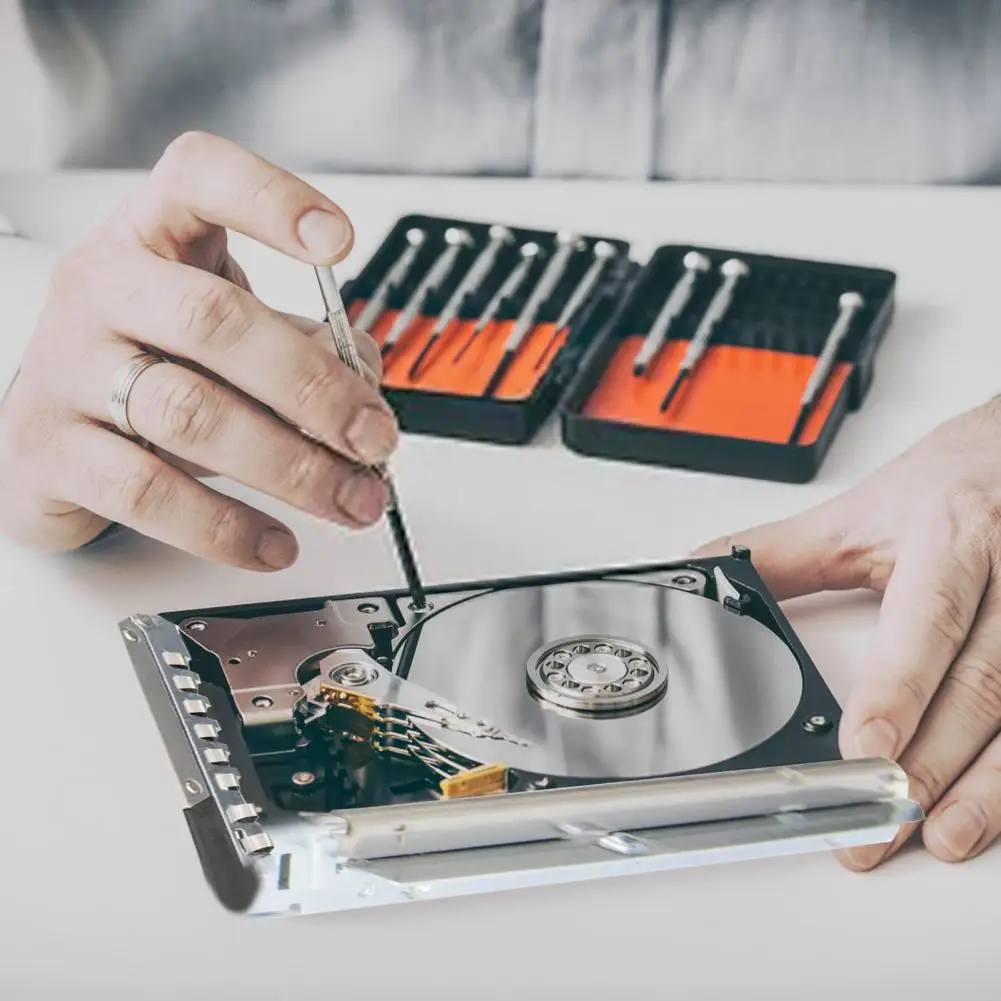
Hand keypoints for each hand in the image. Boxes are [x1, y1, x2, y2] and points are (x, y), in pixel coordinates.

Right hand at [0, 132, 395, 570]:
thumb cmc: (152, 365)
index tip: (339, 242)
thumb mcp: (230, 335)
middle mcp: (104, 289)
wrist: (50, 432)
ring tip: (348, 499)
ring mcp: (67, 368)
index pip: (202, 179)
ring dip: (290, 466)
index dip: (271, 200)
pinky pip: (148, 493)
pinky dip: (226, 525)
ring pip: (189, 413)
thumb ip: (302, 343)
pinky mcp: (50, 451)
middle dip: (314, 388)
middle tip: (374, 439)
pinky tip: (274, 542)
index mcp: (153, 238)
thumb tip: (365, 386)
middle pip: (215, 320)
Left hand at [693, 398, 1000, 868]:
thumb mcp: (862, 511)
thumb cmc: (953, 484)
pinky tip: (990, 806)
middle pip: (980, 684)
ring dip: (984, 785)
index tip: (863, 749)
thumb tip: (704, 575)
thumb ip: (784, 553)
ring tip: (939, 835)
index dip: (897, 690)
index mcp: (952, 538)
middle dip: (928, 762)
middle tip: (880, 822)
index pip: (926, 622)